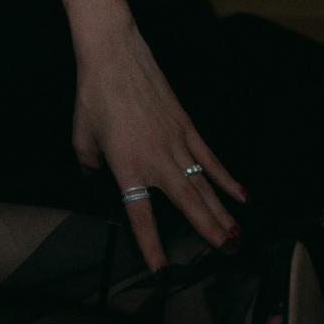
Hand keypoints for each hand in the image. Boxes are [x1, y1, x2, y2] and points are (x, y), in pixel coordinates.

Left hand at [71, 18, 247, 272]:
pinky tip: (241, 195)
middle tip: (227, 255)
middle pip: (188, 205)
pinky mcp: (186, 126)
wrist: (114, 54)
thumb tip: (93, 175)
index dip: (151, 245)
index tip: (162, 269)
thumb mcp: (81, 134)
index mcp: (127, 167)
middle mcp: (156, 160)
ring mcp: (176, 142)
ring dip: (222, 213)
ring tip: (237, 237)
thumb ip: (89, 162)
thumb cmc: (93, 93)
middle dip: (209, 232)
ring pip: (204, 186)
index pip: (142, 215)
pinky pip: (210, 158)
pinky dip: (226, 178)